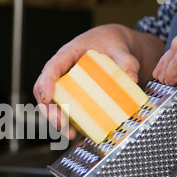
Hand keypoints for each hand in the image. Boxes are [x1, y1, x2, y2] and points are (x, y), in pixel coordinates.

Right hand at [33, 24, 163, 139]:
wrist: (116, 47)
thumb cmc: (111, 42)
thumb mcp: (119, 47)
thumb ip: (126, 61)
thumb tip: (132, 79)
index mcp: (67, 55)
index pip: (50, 69)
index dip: (46, 84)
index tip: (48, 98)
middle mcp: (62, 72)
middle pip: (44, 91)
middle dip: (49, 109)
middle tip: (60, 122)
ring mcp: (66, 86)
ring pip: (52, 105)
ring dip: (57, 121)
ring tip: (69, 133)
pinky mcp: (74, 97)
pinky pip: (66, 111)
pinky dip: (68, 124)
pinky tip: (76, 133)